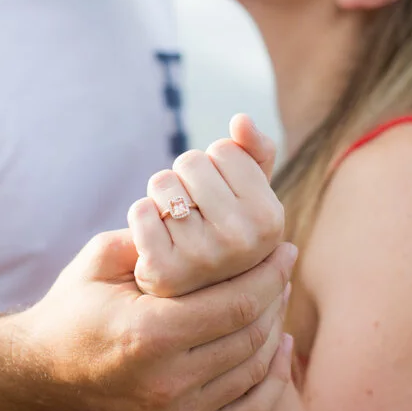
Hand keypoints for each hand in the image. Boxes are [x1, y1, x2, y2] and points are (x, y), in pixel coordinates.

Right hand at [17, 227, 296, 410]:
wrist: (44, 371)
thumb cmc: (76, 304)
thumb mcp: (101, 258)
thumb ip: (151, 236)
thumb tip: (205, 217)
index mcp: (149, 333)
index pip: (238, 303)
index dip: (270, 274)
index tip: (285, 249)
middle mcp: (166, 381)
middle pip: (252, 335)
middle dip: (277, 296)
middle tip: (283, 267)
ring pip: (253, 368)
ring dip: (276, 329)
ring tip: (278, 296)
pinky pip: (247, 410)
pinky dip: (272, 379)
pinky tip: (281, 346)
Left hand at [129, 115, 284, 297]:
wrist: (186, 291)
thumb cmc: (220, 228)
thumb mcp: (248, 193)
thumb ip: (255, 152)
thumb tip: (241, 119)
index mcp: (270, 219)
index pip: (224, 149)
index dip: (214, 165)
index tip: (220, 196)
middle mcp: (243, 243)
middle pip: (191, 161)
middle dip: (185, 177)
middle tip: (192, 211)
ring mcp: (203, 259)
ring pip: (162, 183)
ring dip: (161, 197)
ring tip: (174, 224)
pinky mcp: (163, 271)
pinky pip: (141, 210)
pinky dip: (141, 216)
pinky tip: (154, 238)